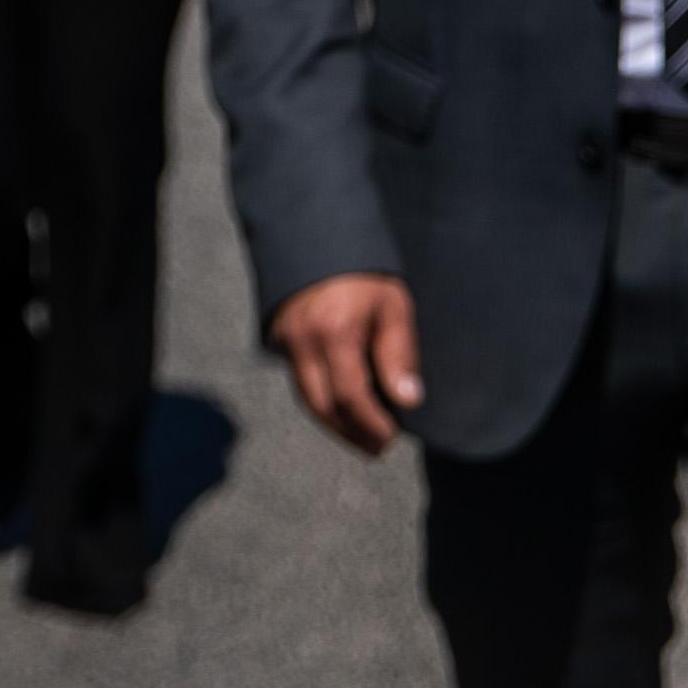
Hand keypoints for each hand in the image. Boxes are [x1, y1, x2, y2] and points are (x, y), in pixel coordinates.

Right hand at [272, 272, 424, 457]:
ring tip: (364, 439)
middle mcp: (304, 342)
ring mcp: (286, 343)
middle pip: (324, 407)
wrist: (317, 238)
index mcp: (336, 332)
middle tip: (379, 449)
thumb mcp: (393, 306)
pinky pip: (301, 384)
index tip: (393, 437)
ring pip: (308, 400)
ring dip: (336, 426)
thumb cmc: (365, 275)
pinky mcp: (279, 342)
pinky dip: (324, 404)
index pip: (351, 395)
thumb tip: (408, 401)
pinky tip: (345, 411)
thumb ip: (399, 354)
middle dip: (352, 434)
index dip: (372, 424)